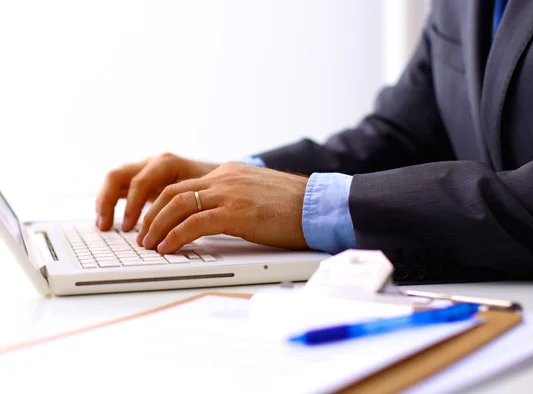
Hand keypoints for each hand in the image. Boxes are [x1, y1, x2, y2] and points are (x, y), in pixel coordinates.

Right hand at [96, 153, 218, 230]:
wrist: (219, 177)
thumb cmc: (215, 185)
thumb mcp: (204, 192)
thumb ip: (189, 204)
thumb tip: (181, 228)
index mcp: (166, 163)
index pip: (140, 181)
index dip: (133, 205)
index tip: (130, 228)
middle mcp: (151, 164)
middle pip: (119, 176)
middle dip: (108, 201)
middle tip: (105, 227)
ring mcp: (144, 170)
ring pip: (115, 181)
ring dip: (105, 202)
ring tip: (103, 226)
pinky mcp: (142, 181)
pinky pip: (119, 189)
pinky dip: (111, 204)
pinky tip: (108, 223)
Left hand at [136, 162, 308, 253]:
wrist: (318, 205)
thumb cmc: (293, 206)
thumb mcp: (256, 194)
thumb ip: (233, 198)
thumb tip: (214, 217)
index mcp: (227, 173)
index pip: (182, 185)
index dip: (160, 205)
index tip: (151, 223)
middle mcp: (224, 178)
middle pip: (171, 192)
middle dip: (151, 216)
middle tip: (143, 236)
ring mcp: (230, 193)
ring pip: (176, 205)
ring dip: (157, 226)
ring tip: (150, 244)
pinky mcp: (237, 212)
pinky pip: (194, 223)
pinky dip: (175, 236)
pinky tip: (169, 248)